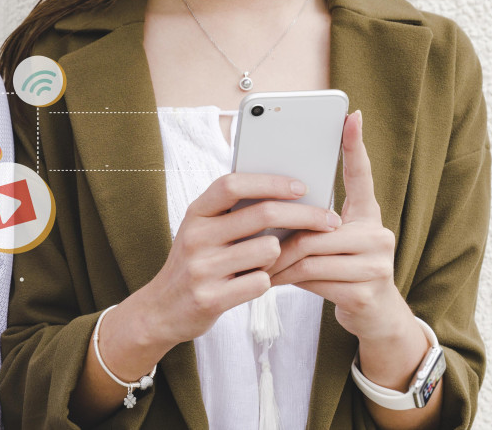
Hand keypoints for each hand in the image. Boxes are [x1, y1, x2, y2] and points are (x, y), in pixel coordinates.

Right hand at [99, 173, 341, 377]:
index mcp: (195, 213)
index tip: (302, 186)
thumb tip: (288, 194)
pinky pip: (261, 283)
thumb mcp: (202, 231)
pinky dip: (266, 283)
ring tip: (269, 263)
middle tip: (329, 220)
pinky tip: (254, 283)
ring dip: (280, 257)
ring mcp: (201, 268)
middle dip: (305, 215)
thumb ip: (232, 213)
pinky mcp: (210, 298)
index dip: (270, 182)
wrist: (162, 310)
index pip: (233, 185)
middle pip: (263, 214)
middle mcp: (195, 237)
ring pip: (268, 250)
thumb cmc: (195, 264)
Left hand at [269, 111, 412, 342]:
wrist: (374, 318)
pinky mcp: (366, 291)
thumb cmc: (340, 273)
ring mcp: (377, 263)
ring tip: (258, 265)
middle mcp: (379, 234)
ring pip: (310, 253)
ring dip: (277, 261)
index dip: (356, 146)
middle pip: (316, 225)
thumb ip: (310, 224)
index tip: (350, 116)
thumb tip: (266, 202)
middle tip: (251, 241)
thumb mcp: (329, 244)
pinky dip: (286, 280)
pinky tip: (272, 281)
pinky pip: (313, 278)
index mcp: (369, 216)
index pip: (362, 176)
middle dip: (280, 237)